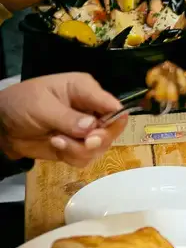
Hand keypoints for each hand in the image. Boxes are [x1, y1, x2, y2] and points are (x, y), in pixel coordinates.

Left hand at [0, 73, 128, 166]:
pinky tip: (56, 145)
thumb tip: (91, 127)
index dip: (113, 120)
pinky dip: (73, 156)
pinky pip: (87, 157)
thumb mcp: (41, 106)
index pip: (112, 105)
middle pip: (113, 129)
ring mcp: (86, 130)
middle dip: (97, 139)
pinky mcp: (78, 146)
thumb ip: (67, 117)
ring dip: (79, 149)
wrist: (2, 125)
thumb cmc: (21, 104)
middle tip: (84, 142)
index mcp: (86, 90)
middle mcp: (92, 109)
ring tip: (56, 141)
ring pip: (100, 146)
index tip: (98, 132)